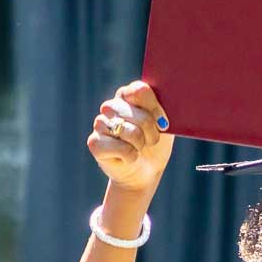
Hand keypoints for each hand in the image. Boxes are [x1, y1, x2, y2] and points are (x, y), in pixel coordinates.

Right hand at [88, 81, 174, 198]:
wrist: (144, 171)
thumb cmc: (154, 144)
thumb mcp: (164, 124)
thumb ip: (164, 109)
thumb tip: (166, 106)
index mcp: (127, 95)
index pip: (139, 90)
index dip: (155, 108)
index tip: (163, 123)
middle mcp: (110, 106)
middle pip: (138, 114)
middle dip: (151, 132)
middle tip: (152, 141)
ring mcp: (100, 123)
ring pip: (130, 131)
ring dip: (141, 145)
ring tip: (139, 148)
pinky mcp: (94, 142)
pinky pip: (121, 148)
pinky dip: (131, 157)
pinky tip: (128, 157)